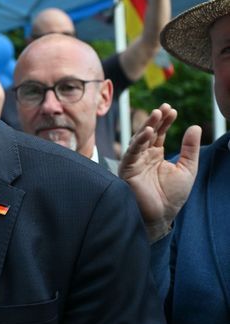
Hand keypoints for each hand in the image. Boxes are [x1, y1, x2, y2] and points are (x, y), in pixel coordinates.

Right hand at [119, 103, 200, 240]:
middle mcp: (143, 156)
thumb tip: (195, 127)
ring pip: (138, 139)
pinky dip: (138, 141)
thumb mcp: (188, 169)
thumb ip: (190, 148)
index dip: (165, 122)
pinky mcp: (128, 169)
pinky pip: (132, 152)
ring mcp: (135, 161)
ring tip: (157, 114)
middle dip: (155, 120)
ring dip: (147, 126)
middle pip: (148, 132)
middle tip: (164, 108)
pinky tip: (147, 132)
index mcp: (155, 155)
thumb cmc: (172, 195)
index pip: (159, 133)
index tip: (172, 110)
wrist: (160, 215)